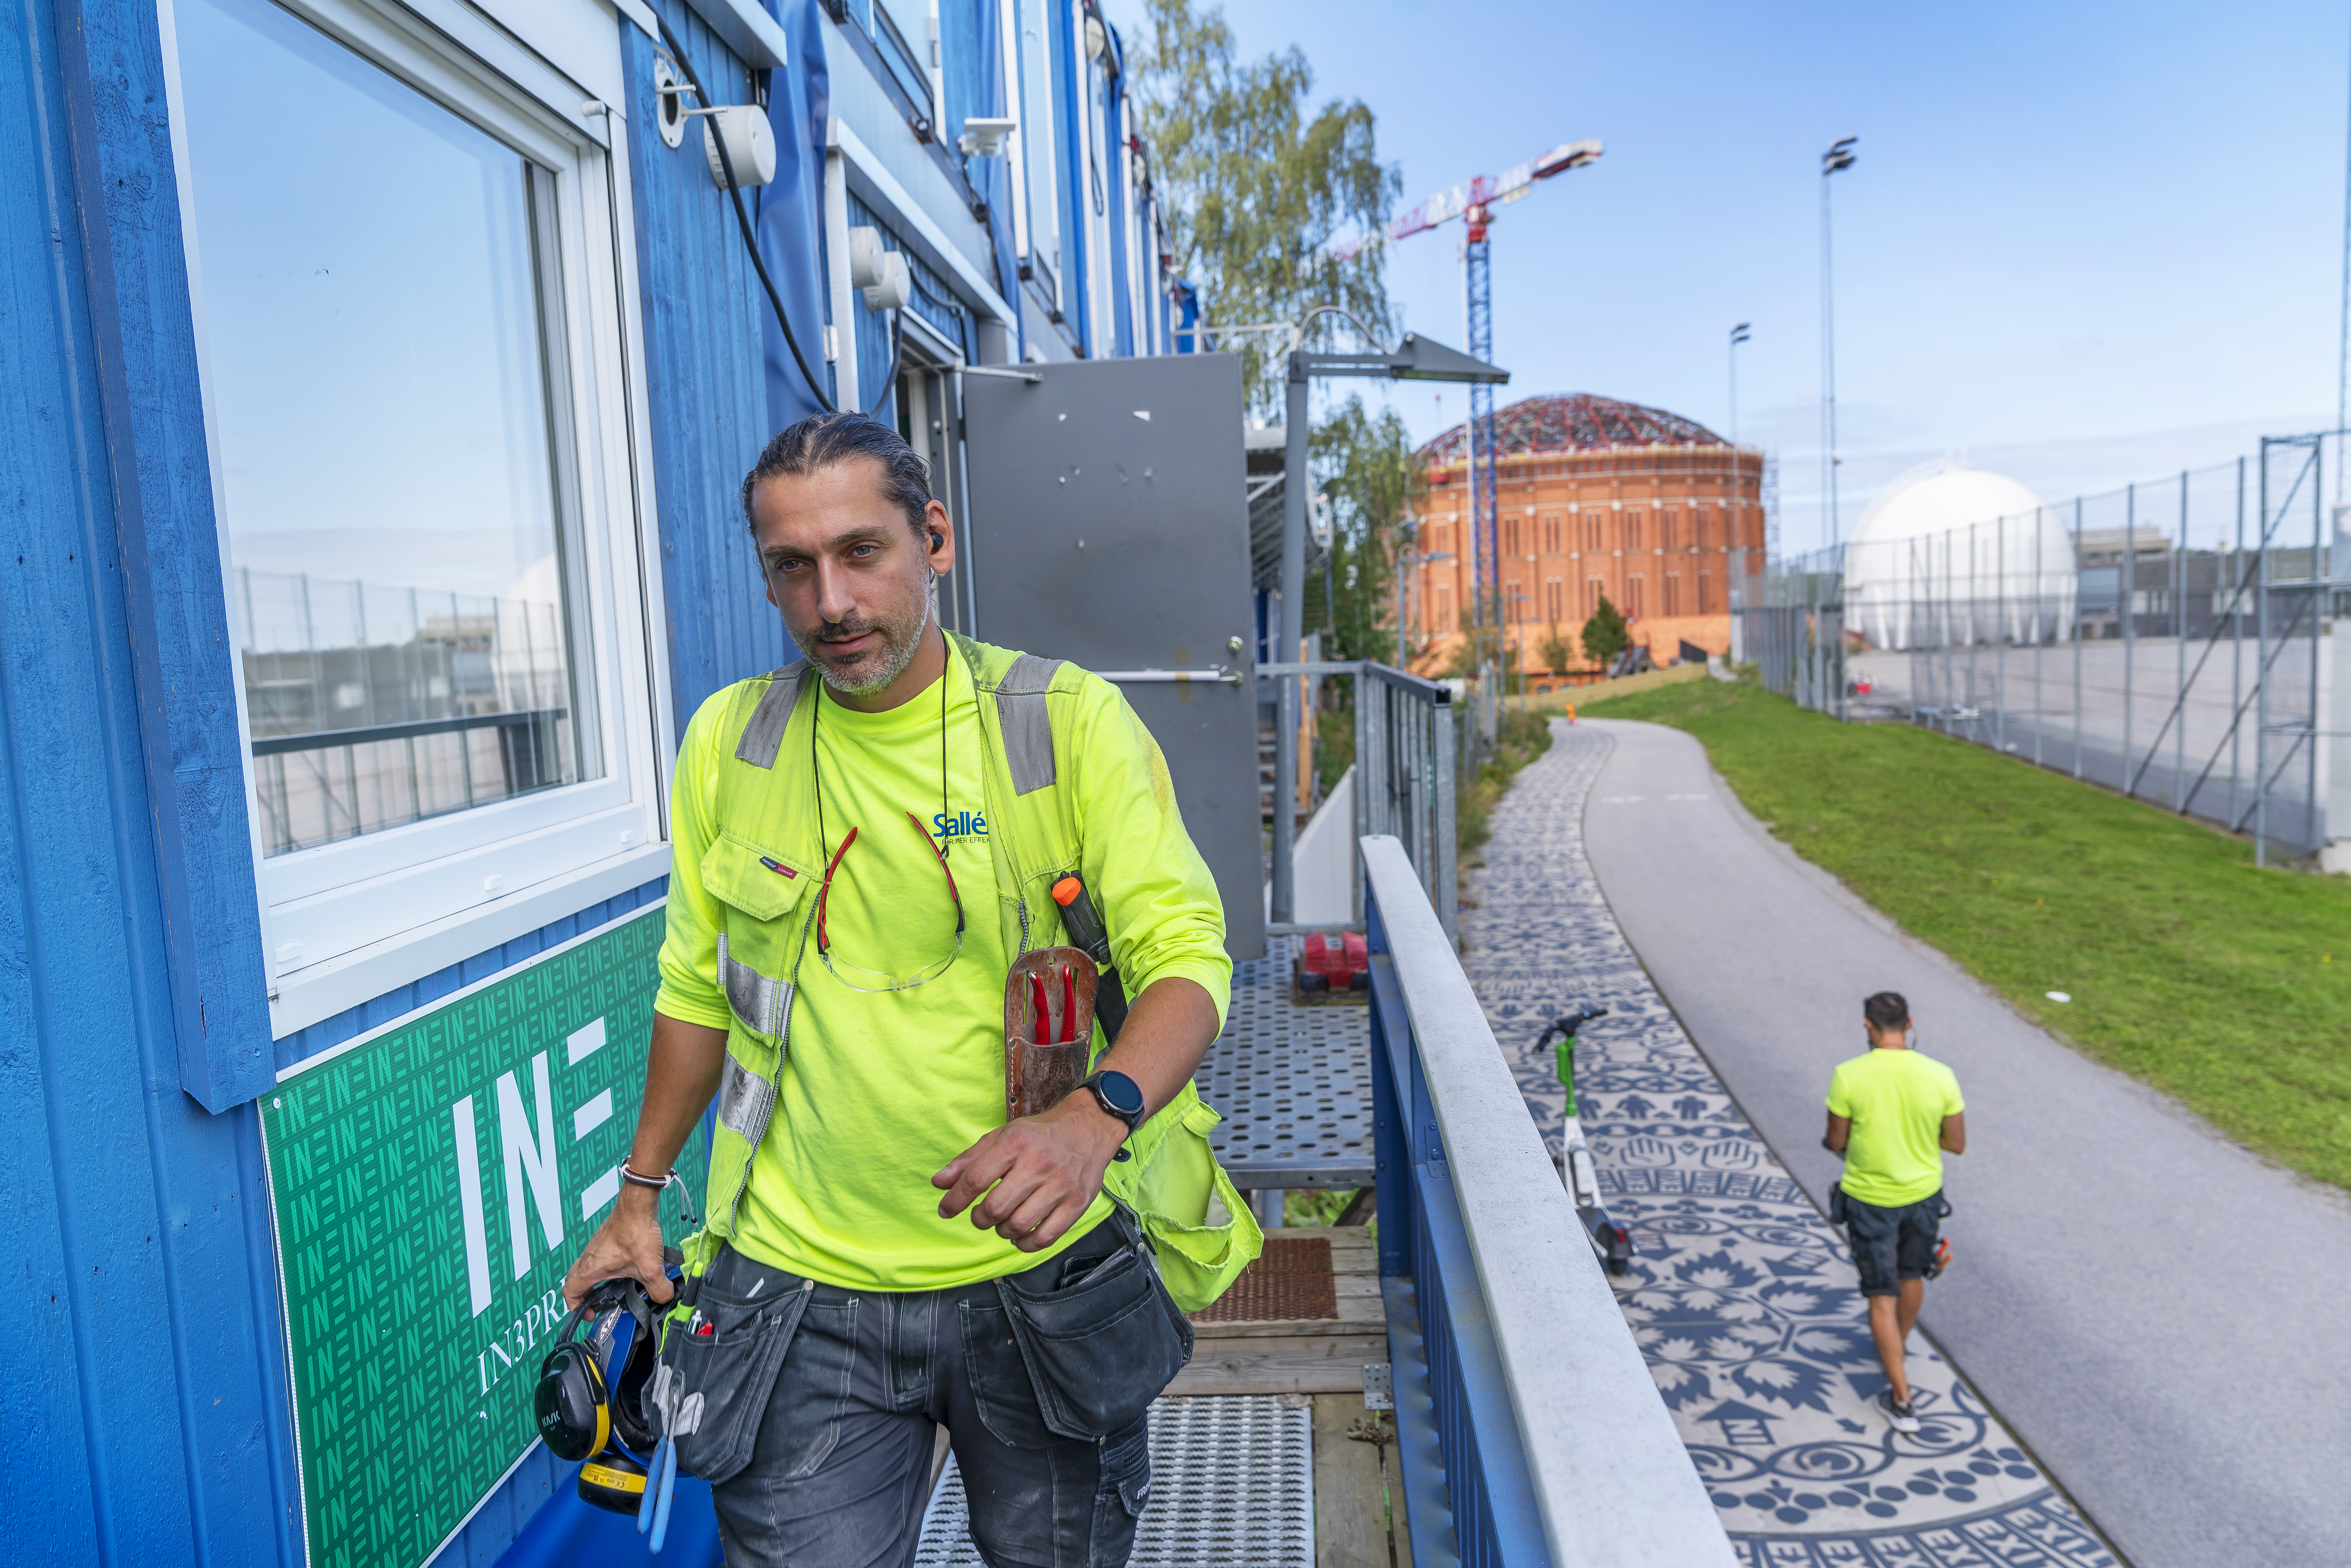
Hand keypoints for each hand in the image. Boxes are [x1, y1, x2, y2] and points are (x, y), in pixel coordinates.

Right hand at [563, 1186, 674, 1308]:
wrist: (638, 1204)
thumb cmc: (635, 1231)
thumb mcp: (650, 1268)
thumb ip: (658, 1289)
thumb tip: (664, 1298)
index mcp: (591, 1268)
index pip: (569, 1292)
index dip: (576, 1307)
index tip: (590, 1313)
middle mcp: (588, 1257)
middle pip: (574, 1281)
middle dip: (582, 1295)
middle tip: (597, 1303)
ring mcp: (596, 1247)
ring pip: (585, 1268)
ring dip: (594, 1281)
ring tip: (613, 1289)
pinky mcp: (605, 1239)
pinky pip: (597, 1258)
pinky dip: (605, 1268)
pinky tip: (624, 1269)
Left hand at [933, 1093, 1126, 1250]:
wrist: (1089, 1128)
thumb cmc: (1039, 1135)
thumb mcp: (1002, 1136)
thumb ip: (968, 1160)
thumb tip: (938, 1183)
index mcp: (1016, 1143)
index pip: (976, 1179)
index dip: (955, 1200)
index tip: (945, 1210)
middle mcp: (1039, 1163)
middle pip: (995, 1207)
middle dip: (979, 1218)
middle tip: (981, 1215)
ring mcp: (1061, 1185)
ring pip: (1018, 1225)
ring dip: (1001, 1230)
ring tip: (1003, 1221)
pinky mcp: (1077, 1203)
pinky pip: (1044, 1238)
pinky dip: (1026, 1243)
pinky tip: (1021, 1234)